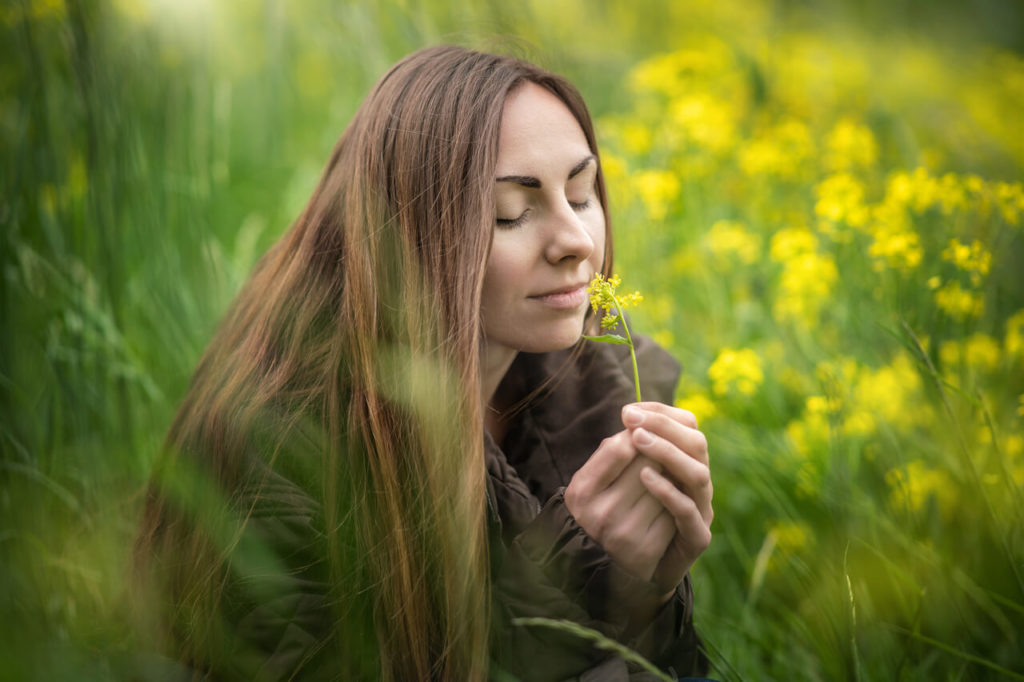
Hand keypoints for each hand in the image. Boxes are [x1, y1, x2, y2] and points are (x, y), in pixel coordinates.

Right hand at [564, 412, 676, 583]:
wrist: (597, 564)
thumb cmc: (597, 510)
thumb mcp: (590, 481)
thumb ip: (611, 453)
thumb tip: (642, 424)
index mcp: (581, 491)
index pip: (621, 447)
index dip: (638, 437)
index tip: (642, 436)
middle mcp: (601, 513)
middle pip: (649, 464)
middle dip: (659, 455)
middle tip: (660, 458)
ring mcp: (626, 534)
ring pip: (667, 485)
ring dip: (671, 477)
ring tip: (664, 481)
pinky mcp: (648, 550)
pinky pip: (676, 511)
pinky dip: (676, 503)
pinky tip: (668, 506)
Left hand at [627, 402, 712, 591]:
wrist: (627, 570)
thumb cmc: (620, 516)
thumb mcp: (615, 478)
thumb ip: (624, 450)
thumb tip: (628, 417)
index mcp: (684, 461)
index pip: (685, 424)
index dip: (660, 412)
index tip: (629, 409)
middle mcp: (696, 481)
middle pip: (696, 442)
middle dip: (664, 426)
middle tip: (631, 419)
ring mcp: (701, 508)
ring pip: (698, 473)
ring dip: (668, 452)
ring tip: (639, 440)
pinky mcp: (697, 537)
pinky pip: (688, 510)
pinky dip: (668, 491)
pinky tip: (645, 477)